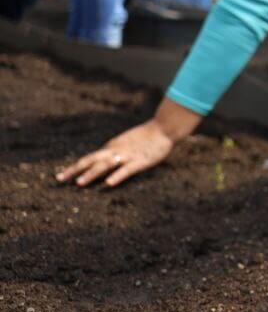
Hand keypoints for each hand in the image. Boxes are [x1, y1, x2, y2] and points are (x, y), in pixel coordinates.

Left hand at [56, 119, 176, 186]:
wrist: (164, 127)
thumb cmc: (147, 137)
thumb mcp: (127, 143)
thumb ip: (115, 151)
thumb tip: (102, 161)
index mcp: (112, 147)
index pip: (90, 158)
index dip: (75, 166)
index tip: (61, 175)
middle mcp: (116, 150)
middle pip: (92, 160)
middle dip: (75, 170)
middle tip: (60, 179)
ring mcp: (127, 155)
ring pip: (106, 165)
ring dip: (92, 173)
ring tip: (79, 183)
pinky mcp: (141, 161)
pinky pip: (127, 169)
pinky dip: (117, 176)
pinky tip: (108, 183)